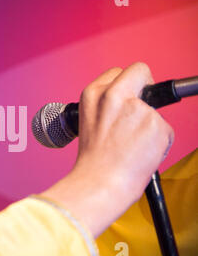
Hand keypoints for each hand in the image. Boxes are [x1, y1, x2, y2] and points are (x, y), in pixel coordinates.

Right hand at [41, 62, 173, 236]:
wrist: (98, 184)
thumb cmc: (93, 161)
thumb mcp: (89, 122)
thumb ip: (107, 106)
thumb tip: (132, 102)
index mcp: (93, 94)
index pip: (118, 72)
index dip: (126, 86)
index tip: (129, 96)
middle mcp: (114, 96)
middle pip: (141, 71)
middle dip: (146, 86)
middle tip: (141, 110)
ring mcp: (138, 110)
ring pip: (156, 109)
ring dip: (150, 126)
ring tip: (132, 146)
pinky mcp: (158, 125)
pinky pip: (165, 131)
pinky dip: (158, 143)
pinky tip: (140, 154)